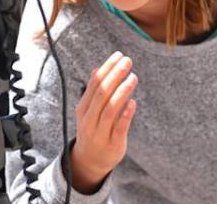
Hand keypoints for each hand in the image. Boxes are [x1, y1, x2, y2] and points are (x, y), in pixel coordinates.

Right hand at [69, 51, 137, 193]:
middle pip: (102, 94)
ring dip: (122, 91)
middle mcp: (89, 119)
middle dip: (115, 75)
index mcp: (83, 108)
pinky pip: (119, 128)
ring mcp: (100, 132)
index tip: (119, 55)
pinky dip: (126, 114)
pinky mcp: (113, 143)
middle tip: (128, 61)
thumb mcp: (88, 111)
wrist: (90, 161)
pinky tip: (133, 102)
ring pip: (110, 110)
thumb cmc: (93, 129)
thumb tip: (97, 68)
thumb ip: (94, 92)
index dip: (107, 68)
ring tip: (134, 77)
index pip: (94, 84)